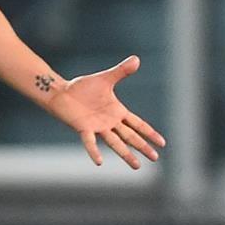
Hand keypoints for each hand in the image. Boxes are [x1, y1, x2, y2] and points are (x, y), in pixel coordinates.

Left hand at [48, 55, 165, 168]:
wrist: (62, 92)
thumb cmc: (84, 87)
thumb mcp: (106, 78)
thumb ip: (121, 71)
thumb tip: (137, 59)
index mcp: (117, 112)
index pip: (138, 124)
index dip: (150, 133)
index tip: (162, 143)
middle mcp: (110, 122)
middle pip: (130, 137)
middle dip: (143, 147)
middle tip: (155, 158)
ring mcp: (97, 127)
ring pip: (115, 143)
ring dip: (126, 154)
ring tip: (137, 166)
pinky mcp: (83, 127)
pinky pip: (90, 141)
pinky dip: (94, 151)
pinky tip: (99, 162)